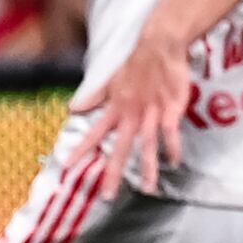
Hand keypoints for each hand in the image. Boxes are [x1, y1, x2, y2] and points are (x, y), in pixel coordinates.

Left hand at [69, 33, 188, 193]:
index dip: (82, 148)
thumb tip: (73, 109)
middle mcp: (131, 115)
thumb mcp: (112, 81)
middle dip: (113, 172)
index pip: (95, 133)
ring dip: (147, 168)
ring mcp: (151, 114)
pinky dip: (173, 147)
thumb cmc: (136, 64)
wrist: (160, 47)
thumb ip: (95, 97)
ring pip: (147, 146)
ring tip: (147, 188)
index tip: (68, 164)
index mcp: (116, 109)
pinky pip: (171, 133)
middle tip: (107, 195)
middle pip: (120, 148)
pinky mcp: (170, 110)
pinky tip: (174, 162)